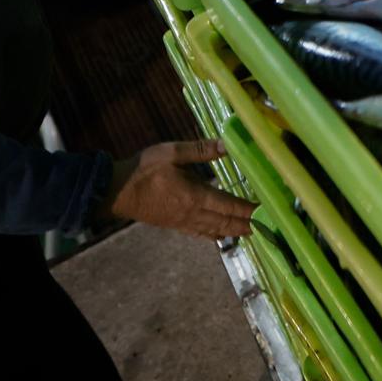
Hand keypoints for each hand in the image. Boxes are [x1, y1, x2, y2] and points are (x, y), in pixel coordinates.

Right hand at [104, 140, 255, 238]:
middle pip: (225, 222)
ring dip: (233, 231)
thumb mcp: (170, 153)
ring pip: (214, 230)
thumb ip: (199, 150)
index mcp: (195, 196)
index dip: (249, 210)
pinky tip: (218, 236)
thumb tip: (226, 144)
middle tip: (266, 227)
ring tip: (249, 233)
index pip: (229, 205)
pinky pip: (200, 233)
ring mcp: (183, 222)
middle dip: (246, 224)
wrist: (115, 192)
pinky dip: (214, 234)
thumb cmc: (142, 170)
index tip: (266, 212)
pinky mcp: (174, 225)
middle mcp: (192, 213)